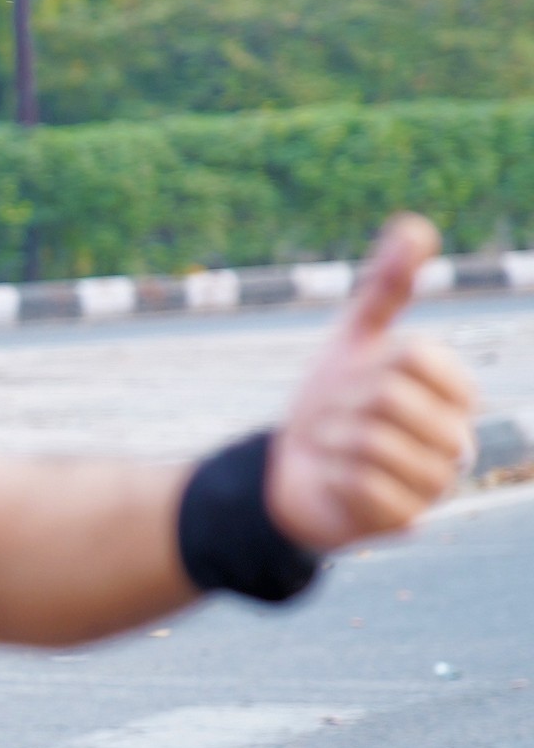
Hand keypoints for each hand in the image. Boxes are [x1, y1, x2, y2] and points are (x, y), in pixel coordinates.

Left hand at [267, 215, 477, 551]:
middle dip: (341, 402)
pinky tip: (332, 481)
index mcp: (454, 396)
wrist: (291, 474)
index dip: (370, 362)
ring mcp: (434, 486)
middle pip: (390, 398)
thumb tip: (417, 226)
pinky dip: (330, 474)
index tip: (358, 378)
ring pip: (374, 441)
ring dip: (331, 438)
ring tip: (330, 449)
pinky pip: (359, 482)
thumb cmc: (331, 406)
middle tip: (332, 419)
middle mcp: (457, 441)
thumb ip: (387, 287)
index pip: (417, 356)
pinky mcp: (404, 521)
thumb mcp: (354, 339)